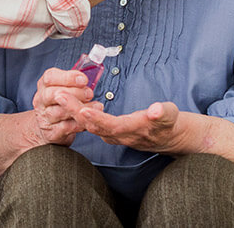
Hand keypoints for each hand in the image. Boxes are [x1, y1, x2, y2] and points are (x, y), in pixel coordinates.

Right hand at [30, 68, 103, 145]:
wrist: (49, 128)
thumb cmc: (59, 104)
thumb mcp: (63, 88)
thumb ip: (74, 81)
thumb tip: (93, 72)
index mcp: (44, 86)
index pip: (50, 77)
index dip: (67, 77)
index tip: (83, 79)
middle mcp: (41, 100)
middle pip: (53, 94)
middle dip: (74, 92)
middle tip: (89, 93)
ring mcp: (45, 117)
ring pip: (60, 112)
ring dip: (80, 108)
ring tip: (96, 106)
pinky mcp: (51, 132)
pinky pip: (66, 127)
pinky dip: (79, 123)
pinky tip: (89, 120)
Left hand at [70, 101, 210, 154]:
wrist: (174, 137)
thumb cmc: (171, 123)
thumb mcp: (171, 115)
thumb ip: (162, 113)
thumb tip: (154, 110)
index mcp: (133, 129)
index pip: (110, 125)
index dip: (96, 118)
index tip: (82, 108)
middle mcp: (121, 136)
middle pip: (94, 126)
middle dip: (76, 112)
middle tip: (59, 96)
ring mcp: (117, 136)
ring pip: (92, 127)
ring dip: (75, 113)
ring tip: (60, 98)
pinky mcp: (115, 133)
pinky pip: (94, 126)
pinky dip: (82, 116)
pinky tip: (71, 106)